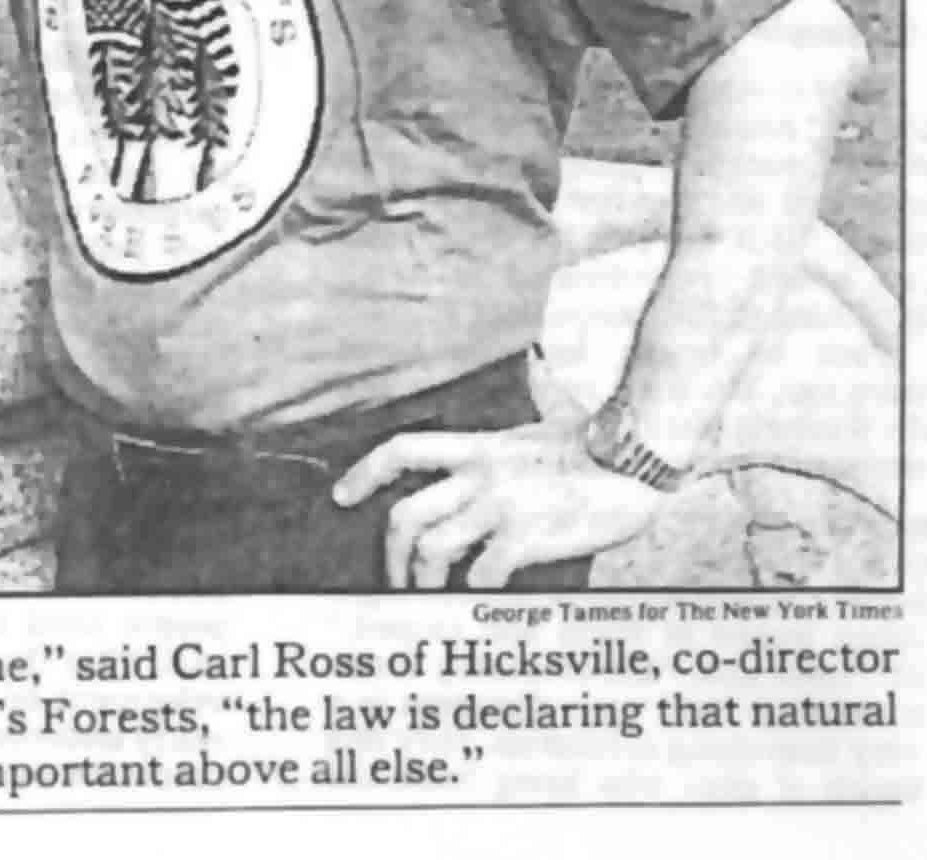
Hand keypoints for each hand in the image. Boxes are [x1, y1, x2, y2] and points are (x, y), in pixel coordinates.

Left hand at [332, 417, 662, 588]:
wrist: (636, 456)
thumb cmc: (597, 445)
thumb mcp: (546, 423)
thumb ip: (524, 411)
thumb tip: (526, 377)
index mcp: (480, 447)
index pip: (404, 449)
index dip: (365, 471)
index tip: (341, 496)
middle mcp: (482, 474)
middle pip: (405, 514)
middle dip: (390, 557)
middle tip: (394, 583)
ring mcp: (503, 505)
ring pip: (432, 548)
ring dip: (424, 584)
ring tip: (432, 602)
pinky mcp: (529, 535)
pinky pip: (482, 573)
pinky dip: (475, 594)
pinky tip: (483, 600)